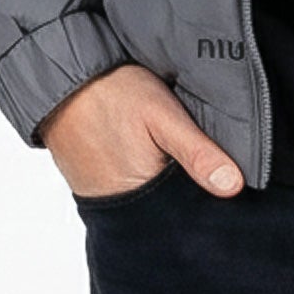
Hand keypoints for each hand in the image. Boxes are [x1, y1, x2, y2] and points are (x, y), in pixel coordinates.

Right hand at [40, 63, 244, 199]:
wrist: (60, 78)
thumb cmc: (112, 93)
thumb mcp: (163, 116)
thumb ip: (197, 152)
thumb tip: (234, 187)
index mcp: (141, 198)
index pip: (184, 215)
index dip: (205, 201)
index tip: (225, 187)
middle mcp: (118, 208)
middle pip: (166, 213)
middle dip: (185, 195)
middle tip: (196, 164)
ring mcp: (102, 199)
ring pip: (147, 202)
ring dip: (163, 187)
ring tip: (173, 159)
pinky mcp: (91, 186)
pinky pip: (126, 192)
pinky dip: (141, 180)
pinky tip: (151, 158)